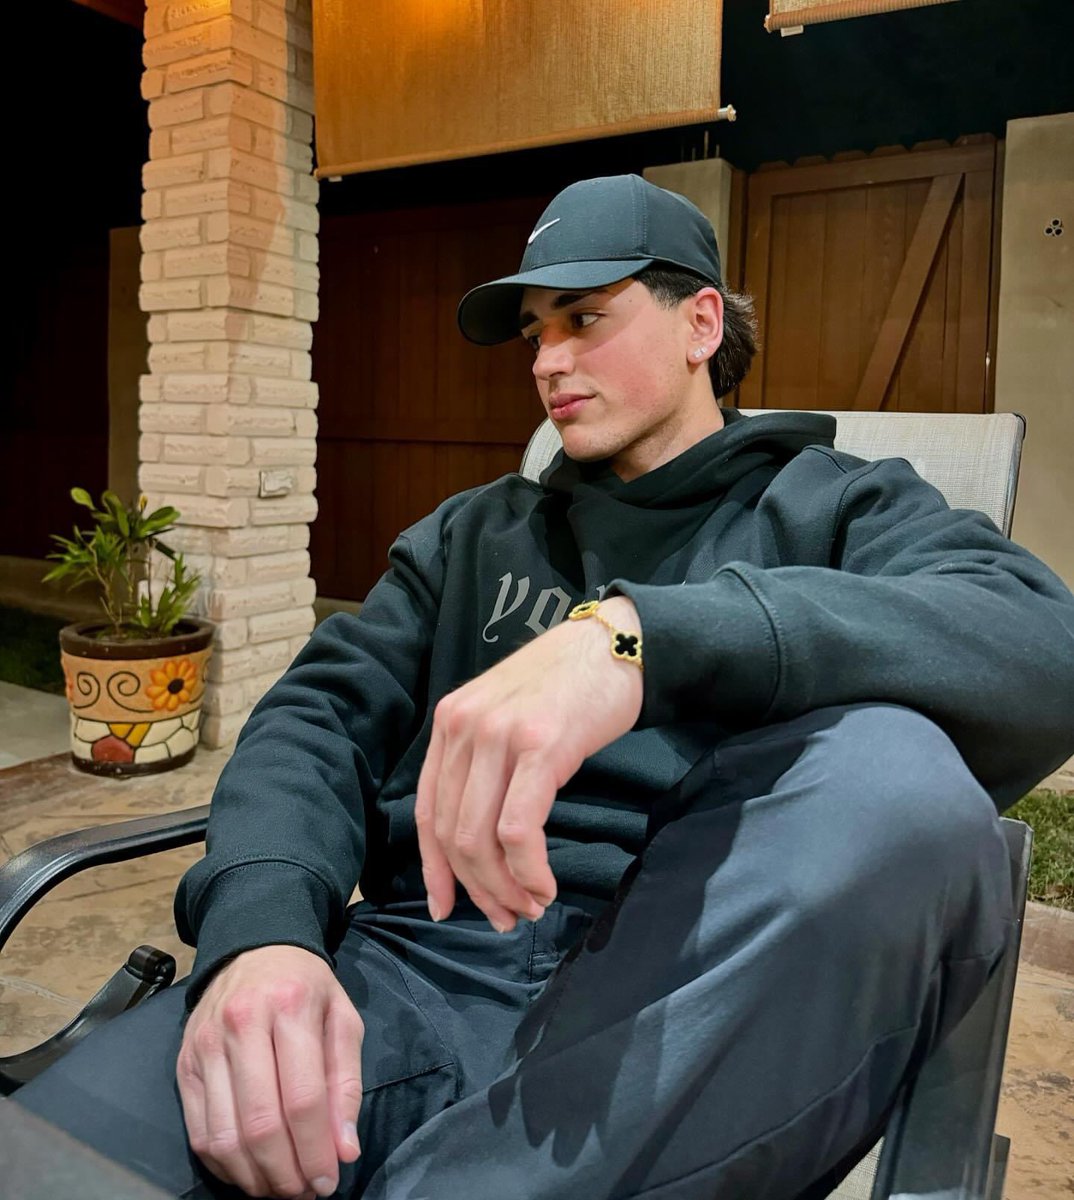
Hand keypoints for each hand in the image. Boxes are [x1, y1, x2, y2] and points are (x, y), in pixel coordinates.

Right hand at [177, 945, 363, 1198]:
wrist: (253, 948)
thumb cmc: (306, 987)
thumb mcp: (342, 1018)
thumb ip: (346, 1082)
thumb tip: (344, 1149)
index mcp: (290, 1008)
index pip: (302, 1098)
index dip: (316, 1150)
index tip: (329, 1180)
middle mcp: (242, 1026)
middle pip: (260, 1124)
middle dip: (286, 1173)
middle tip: (305, 1192)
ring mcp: (206, 1047)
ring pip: (225, 1136)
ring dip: (255, 1177)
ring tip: (281, 1187)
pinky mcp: (184, 1065)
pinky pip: (199, 1132)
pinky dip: (224, 1165)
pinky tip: (249, 1172)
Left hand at [416, 595, 643, 930]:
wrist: (615, 643)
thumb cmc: (567, 686)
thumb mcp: (506, 715)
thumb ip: (484, 763)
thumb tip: (478, 839)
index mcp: (450, 722)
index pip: (427, 811)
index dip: (434, 869)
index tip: (446, 907)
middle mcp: (464, 727)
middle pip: (452, 834)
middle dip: (478, 889)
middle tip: (507, 917)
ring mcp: (499, 735)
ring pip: (480, 839)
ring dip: (505, 887)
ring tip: (530, 907)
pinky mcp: (539, 746)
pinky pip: (519, 830)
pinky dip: (528, 870)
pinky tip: (545, 886)